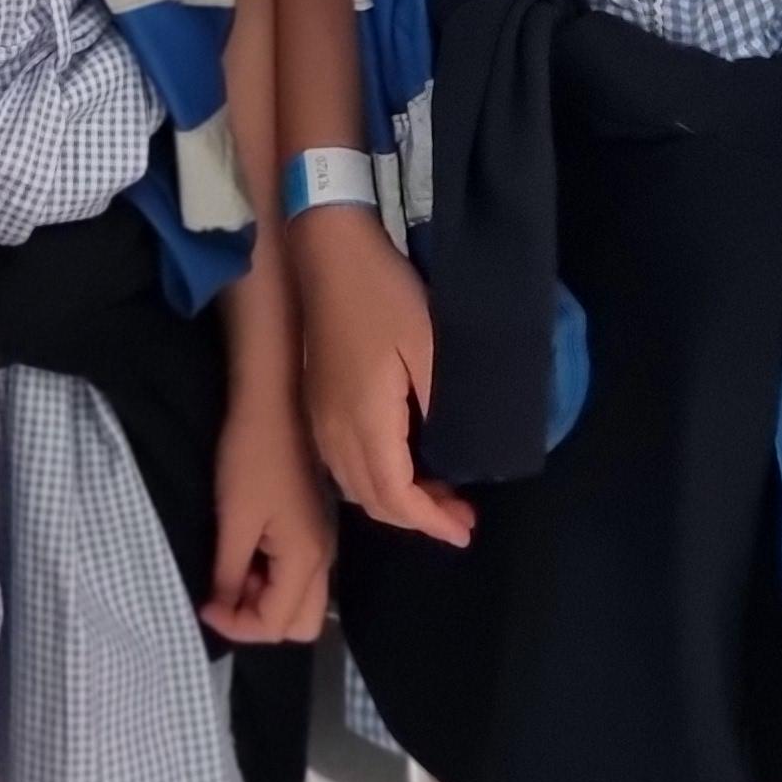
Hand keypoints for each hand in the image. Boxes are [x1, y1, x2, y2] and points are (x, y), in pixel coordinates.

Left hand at [204, 372, 335, 641]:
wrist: (273, 400)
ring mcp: (321, 542)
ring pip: (300, 600)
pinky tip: (245, 551)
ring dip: (263, 599)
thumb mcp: (234, 520)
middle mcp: (324, 559)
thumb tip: (220, 611)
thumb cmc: (250, 457)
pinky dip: (270, 578)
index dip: (236, 625)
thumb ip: (229, 574)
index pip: (275, 625)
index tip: (203, 605)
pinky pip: (297, 575)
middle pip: (299, 624)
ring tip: (230, 569)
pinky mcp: (312, 526)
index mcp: (306, 559)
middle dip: (257, 620)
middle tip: (223, 592)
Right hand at [292, 208, 474, 545]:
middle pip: (373, 501)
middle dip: (419, 518)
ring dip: (396, 501)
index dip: (431, 520)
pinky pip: (343, 466)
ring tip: (438, 495)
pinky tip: (402, 465)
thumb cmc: (383, 293)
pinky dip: (375, 481)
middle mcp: (334, 430)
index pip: (396, 495)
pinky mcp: (316, 404)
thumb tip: (456, 456)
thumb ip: (442, 407)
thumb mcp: (428, 345)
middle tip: (461, 514)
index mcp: (365, 419)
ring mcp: (320, 418)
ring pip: (355, 487)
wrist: (328, 252)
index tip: (465, 529)